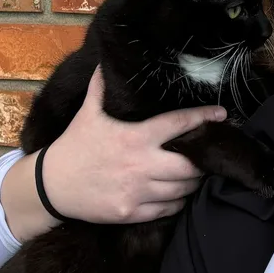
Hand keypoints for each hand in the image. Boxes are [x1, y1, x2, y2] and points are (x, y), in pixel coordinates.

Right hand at [42, 66, 225, 223]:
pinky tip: (180, 193)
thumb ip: (101, 87)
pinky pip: (167, 210)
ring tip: (199, 173)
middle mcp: (140, 165)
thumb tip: (106, 59)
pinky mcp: (132, 213)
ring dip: (194, 182)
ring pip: (182, 189)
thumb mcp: (87, 113)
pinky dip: (178, 201)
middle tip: (210, 153)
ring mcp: (137, 192)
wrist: (51, 186)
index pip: (178, 124)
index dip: (204, 118)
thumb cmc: (74, 145)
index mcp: (135, 137)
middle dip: (204, 160)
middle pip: (189, 165)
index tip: (222, 115)